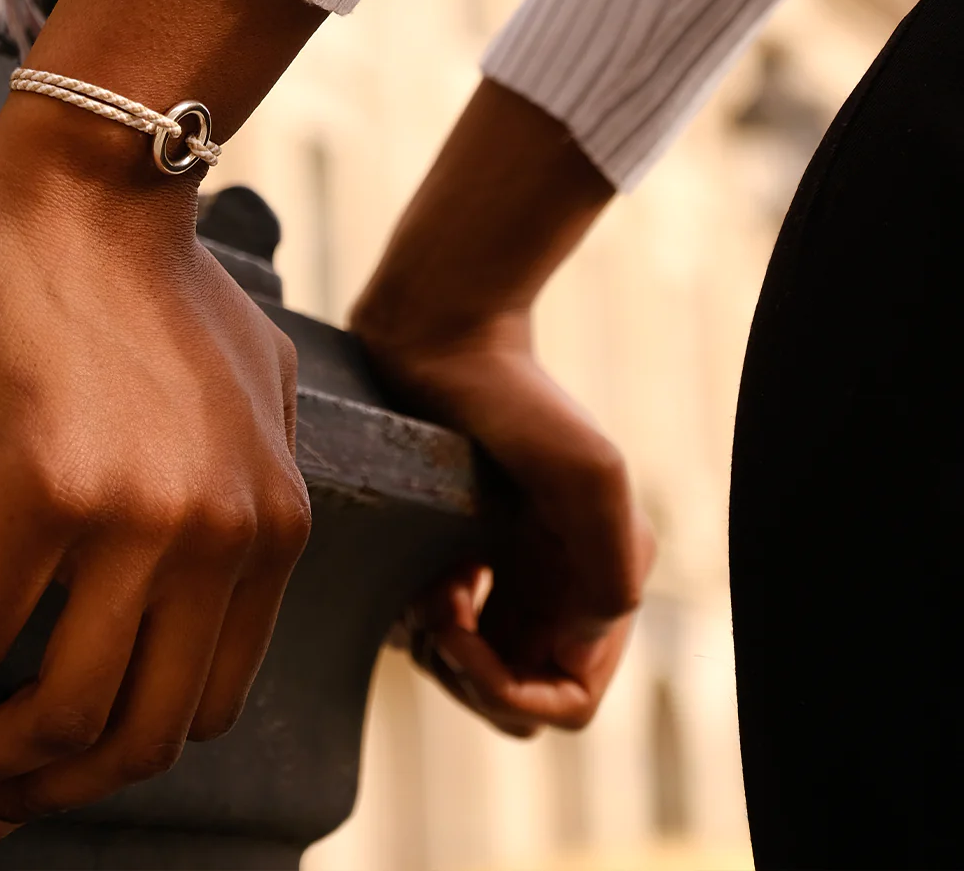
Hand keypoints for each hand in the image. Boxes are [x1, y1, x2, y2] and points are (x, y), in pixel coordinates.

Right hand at [0, 119, 309, 844]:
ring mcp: (138, 521)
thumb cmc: (166, 281)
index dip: (128, 757)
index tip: (65, 761)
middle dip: (55, 791)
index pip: (208, 703)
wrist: (99, 194)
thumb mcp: (265, 386)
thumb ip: (265, 479)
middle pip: (138, 734)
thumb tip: (223, 561)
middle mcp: (220, 540)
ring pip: (60, 711)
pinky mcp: (45, 488)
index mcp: (274, 527)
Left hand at [351, 77, 650, 737]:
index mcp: (603, 578)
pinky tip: (421, 580)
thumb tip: (580, 646)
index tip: (457, 641)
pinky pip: (452, 629)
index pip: (570, 699)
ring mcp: (515, 571)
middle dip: (472, 677)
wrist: (445, 332)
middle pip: (520, 694)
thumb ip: (609, 570)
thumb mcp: (584, 475)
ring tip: (426, 595)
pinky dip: (430, 622)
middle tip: (434, 619)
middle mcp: (565, 583)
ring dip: (447, 651)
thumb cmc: (515, 397)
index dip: (512, 693)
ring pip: (483, 670)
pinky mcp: (468, 551)